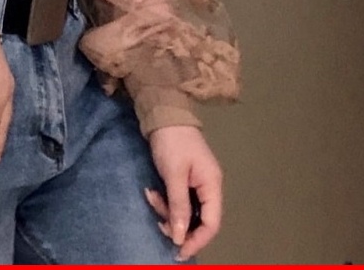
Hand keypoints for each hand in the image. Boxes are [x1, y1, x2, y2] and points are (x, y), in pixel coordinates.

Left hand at [144, 125, 223, 261]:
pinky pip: (176, 197)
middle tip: (158, 223)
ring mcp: (195, 181)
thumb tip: (179, 237)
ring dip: (166, 209)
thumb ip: (178, 206)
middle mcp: (207, 185)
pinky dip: (164, 199)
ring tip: (151, 197)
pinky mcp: (182, 176)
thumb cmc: (171, 141)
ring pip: (184, 208)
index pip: (211, 223)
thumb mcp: (174, 174)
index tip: (178, 251)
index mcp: (212, 185)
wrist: (162, 112)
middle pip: (198, 218)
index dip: (196, 240)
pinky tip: (151, 191)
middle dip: (177, 224)